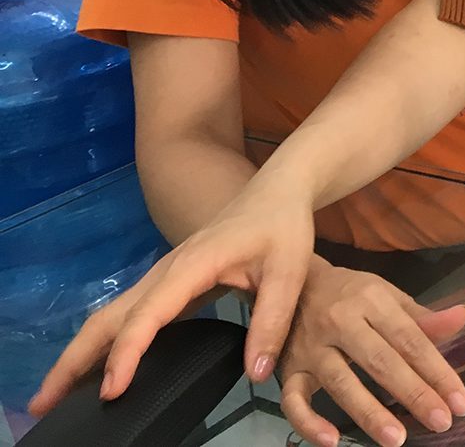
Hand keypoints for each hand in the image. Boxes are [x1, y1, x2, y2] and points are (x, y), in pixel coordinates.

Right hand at [28, 182, 314, 415]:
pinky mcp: (167, 283)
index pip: (149, 314)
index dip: (127, 352)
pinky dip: (102, 343)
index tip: (111, 390)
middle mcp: (167, 270)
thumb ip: (273, 320)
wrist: (277, 192)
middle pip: (109, 317)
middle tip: (43, 403)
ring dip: (80, 353)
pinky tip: (96, 369)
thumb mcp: (290, 271)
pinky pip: (126, 315)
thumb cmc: (283, 228)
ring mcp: (162, 275)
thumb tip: (255, 373)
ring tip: (52, 396)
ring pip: (110, 316)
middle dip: (75, 358)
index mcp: (193, 265)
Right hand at [278, 258, 464, 446]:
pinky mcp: (288, 369)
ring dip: (369, 413)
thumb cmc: (351, 294)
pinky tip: (331, 442)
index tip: (459, 401)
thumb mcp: (387, 296)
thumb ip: (422, 317)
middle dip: (414, 393)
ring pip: (341, 382)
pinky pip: (293, 399)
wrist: (292, 282)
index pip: (411, 340)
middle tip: (441, 421)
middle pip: (381, 361)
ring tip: (396, 439)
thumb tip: (461, 318)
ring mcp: (312, 347)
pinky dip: (308, 422)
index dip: (437, 371)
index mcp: (373, 301)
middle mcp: (342, 322)